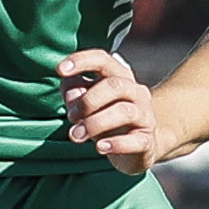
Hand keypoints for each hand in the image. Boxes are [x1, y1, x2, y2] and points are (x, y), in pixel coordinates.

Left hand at [58, 49, 164, 174]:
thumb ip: (76, 93)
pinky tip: (100, 147)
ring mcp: (145, 116)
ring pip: (124, 111)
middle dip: (88, 100)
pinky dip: (116, 144)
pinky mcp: (147, 141)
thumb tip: (71, 92)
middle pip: (115, 85)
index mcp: (120, 77)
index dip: (82, 61)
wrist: (140, 145)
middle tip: (71, 116)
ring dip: (95, 123)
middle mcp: (136, 92)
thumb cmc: (108, 119)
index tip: (60, 70)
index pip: (103, 60)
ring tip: (76, 135)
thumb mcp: (88, 104)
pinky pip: (136, 140)